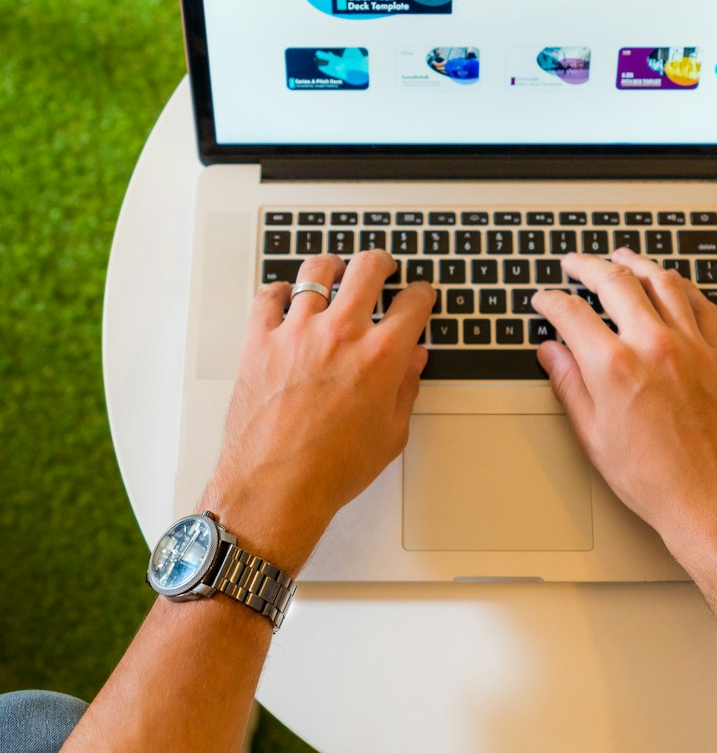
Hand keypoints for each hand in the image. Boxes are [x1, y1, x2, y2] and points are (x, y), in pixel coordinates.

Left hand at [200, 251, 434, 574]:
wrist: (275, 489)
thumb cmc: (330, 470)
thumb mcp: (390, 435)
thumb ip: (406, 389)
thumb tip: (412, 362)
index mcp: (380, 356)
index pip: (412, 303)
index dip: (421, 295)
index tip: (419, 296)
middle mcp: (340, 334)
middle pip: (367, 269)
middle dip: (380, 263)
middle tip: (381, 267)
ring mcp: (297, 333)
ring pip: (316, 271)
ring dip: (331, 268)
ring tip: (334, 271)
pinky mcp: (260, 342)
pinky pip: (268, 298)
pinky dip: (280, 292)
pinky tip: (287, 297)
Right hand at [533, 249, 716, 570]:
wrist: (715, 501)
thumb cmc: (657, 480)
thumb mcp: (594, 437)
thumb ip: (570, 386)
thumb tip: (553, 354)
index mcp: (614, 367)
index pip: (572, 313)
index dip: (551, 301)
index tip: (545, 300)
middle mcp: (654, 346)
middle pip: (616, 281)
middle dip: (588, 266)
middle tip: (575, 263)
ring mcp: (691, 346)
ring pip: (662, 281)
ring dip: (637, 263)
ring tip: (622, 257)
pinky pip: (701, 304)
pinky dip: (682, 286)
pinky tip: (672, 284)